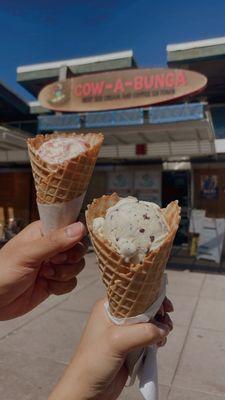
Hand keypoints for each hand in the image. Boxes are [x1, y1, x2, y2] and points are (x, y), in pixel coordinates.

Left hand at [0, 220, 86, 319]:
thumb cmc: (2, 272)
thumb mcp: (28, 254)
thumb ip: (55, 241)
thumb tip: (80, 227)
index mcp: (43, 232)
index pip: (70, 226)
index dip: (74, 237)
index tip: (66, 246)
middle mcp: (50, 246)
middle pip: (78, 248)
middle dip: (70, 259)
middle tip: (54, 262)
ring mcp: (53, 264)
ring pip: (76, 266)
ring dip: (64, 274)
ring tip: (45, 275)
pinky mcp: (54, 281)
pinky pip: (71, 282)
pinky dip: (62, 286)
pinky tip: (47, 286)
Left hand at [49, 298, 172, 399]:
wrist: (87, 392)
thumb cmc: (93, 362)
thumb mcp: (116, 341)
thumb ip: (142, 332)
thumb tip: (164, 329)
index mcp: (108, 306)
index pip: (133, 292)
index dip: (151, 295)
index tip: (165, 305)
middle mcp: (116, 316)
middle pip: (144, 306)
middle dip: (158, 312)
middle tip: (167, 321)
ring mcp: (123, 332)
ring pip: (148, 322)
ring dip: (159, 327)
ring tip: (163, 336)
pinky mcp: (130, 347)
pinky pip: (148, 337)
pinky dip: (157, 339)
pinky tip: (159, 345)